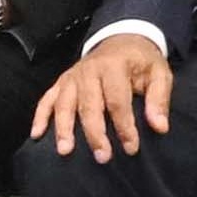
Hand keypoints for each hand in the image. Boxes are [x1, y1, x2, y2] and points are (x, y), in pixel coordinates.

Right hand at [32, 31, 171, 159]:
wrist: (122, 39)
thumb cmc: (141, 62)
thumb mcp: (159, 74)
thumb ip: (159, 99)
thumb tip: (159, 126)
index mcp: (114, 66)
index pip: (117, 101)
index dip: (124, 126)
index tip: (131, 147)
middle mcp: (89, 71)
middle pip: (89, 105)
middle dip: (95, 133)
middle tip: (102, 156)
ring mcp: (72, 76)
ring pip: (64, 104)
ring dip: (64, 128)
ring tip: (65, 150)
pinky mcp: (62, 81)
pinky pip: (46, 99)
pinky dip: (40, 116)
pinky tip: (37, 134)